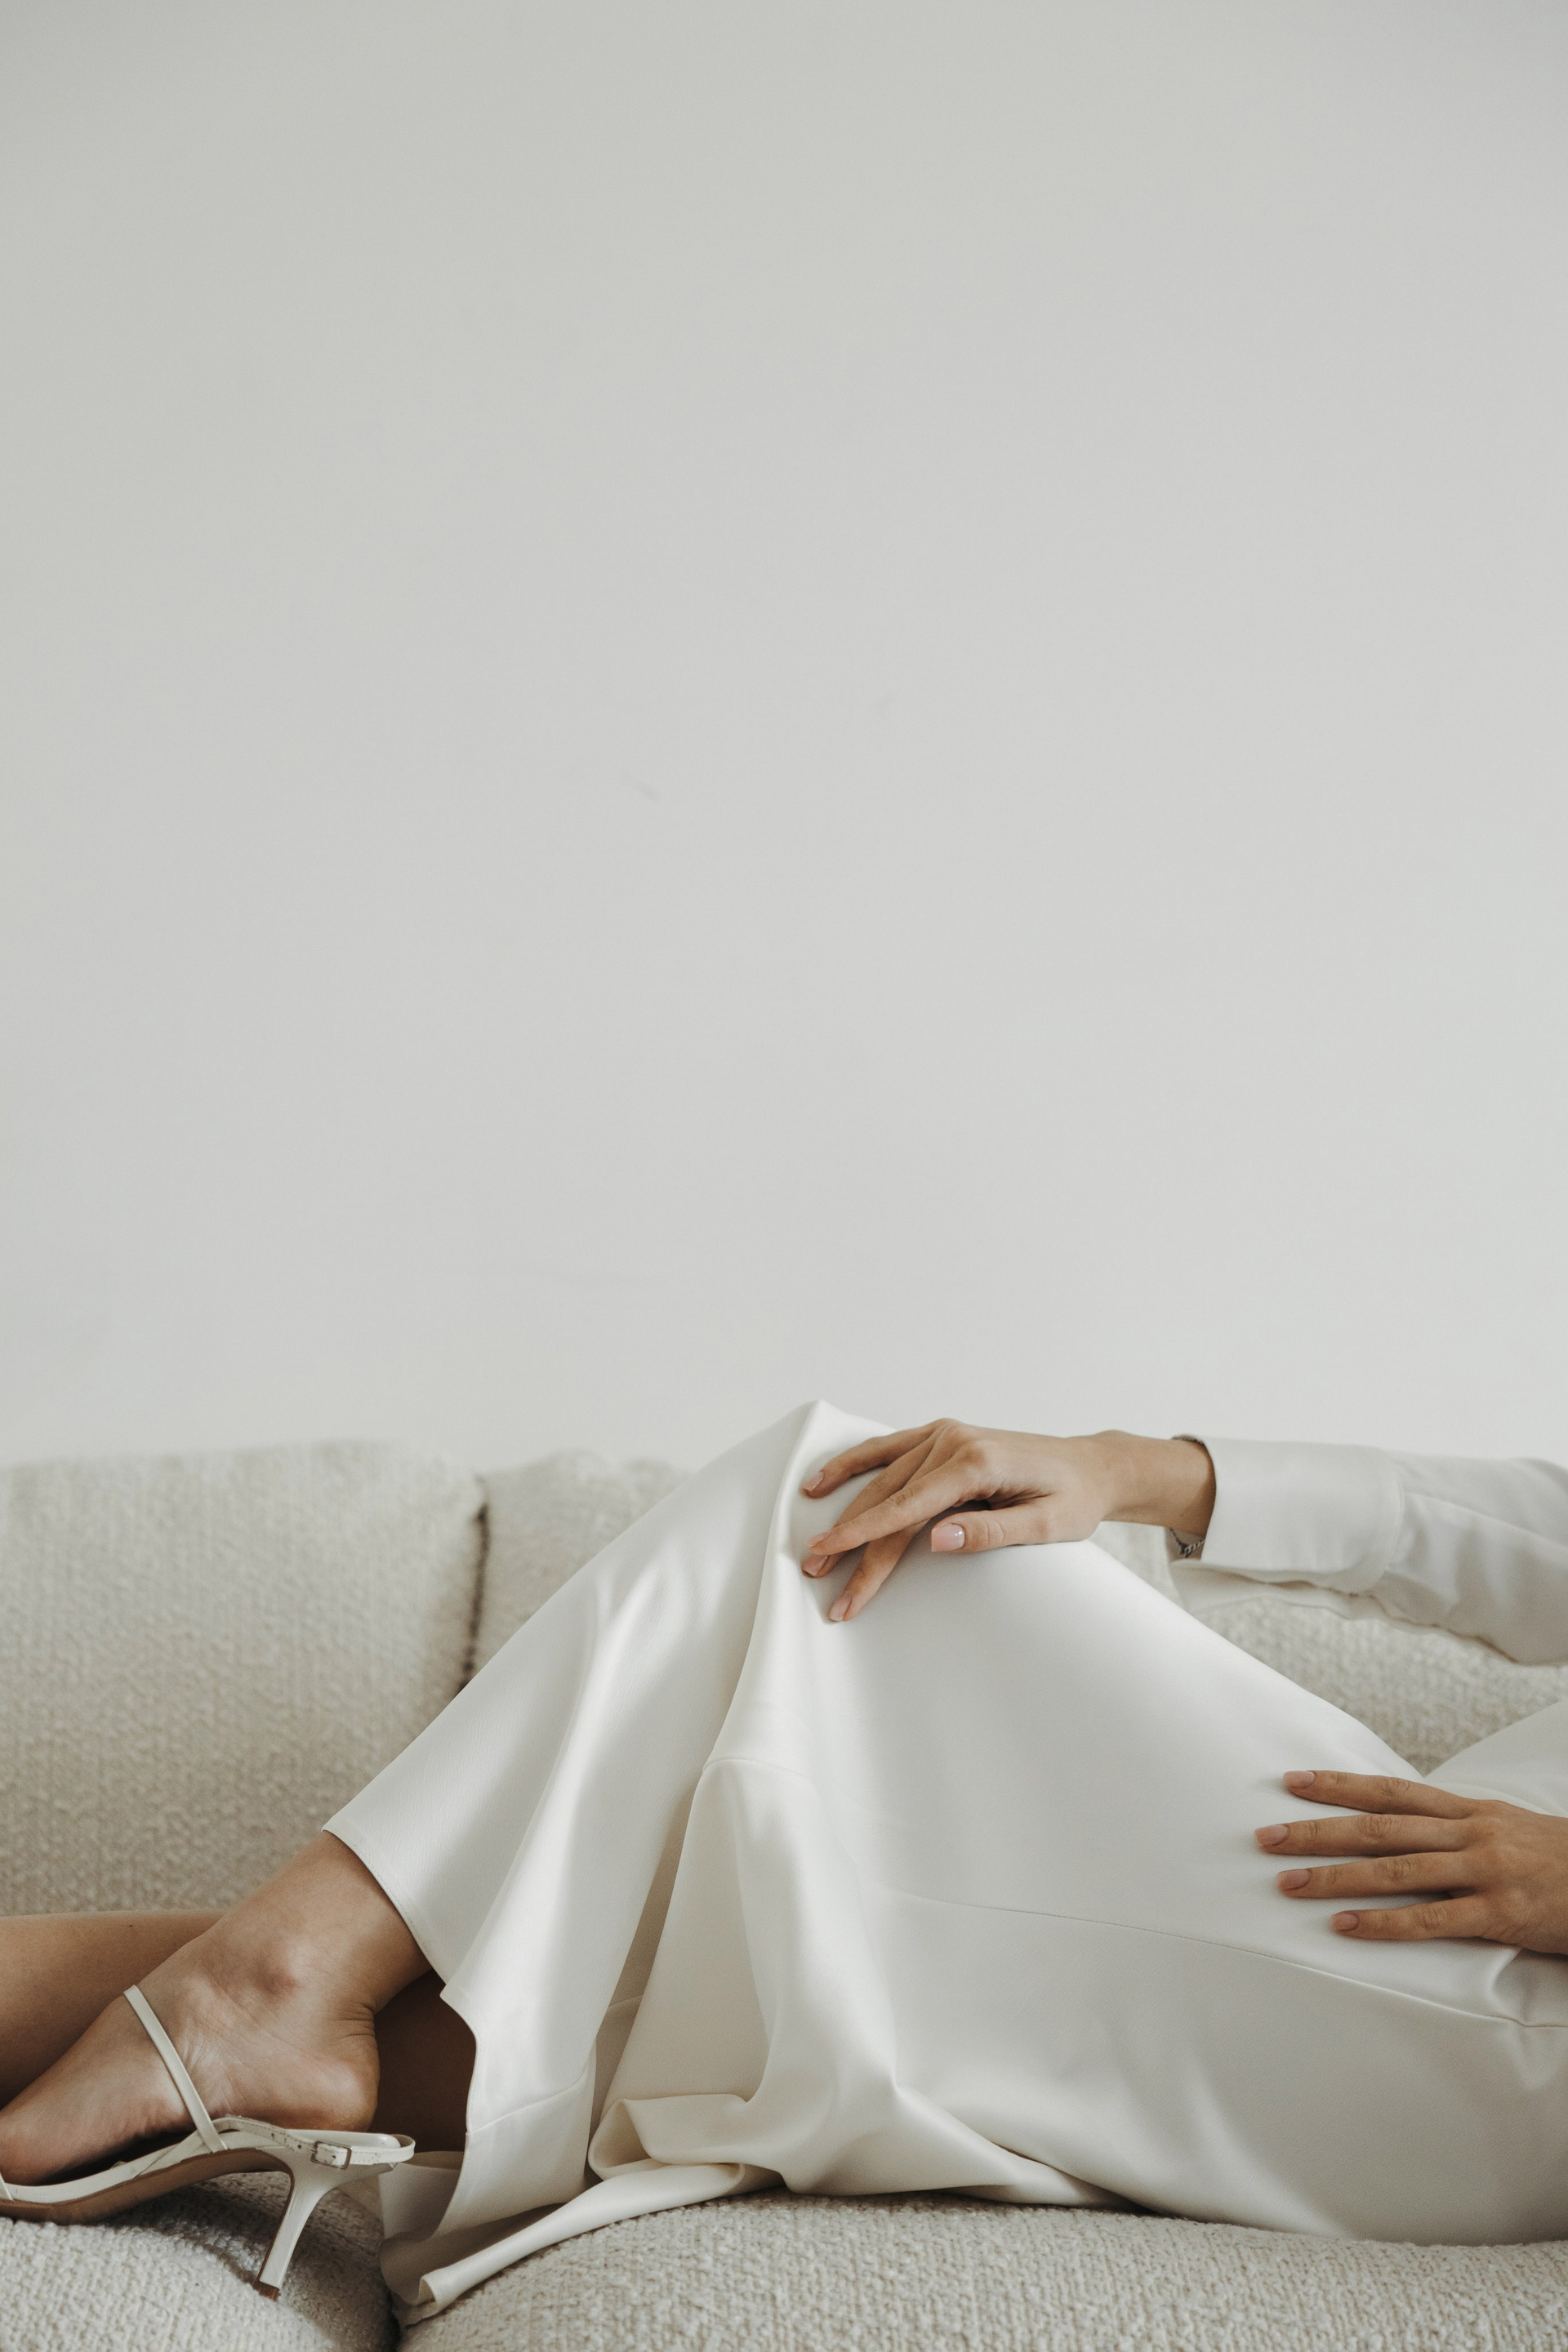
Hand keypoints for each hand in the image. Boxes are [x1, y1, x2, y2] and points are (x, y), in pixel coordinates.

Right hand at [798, 1418, 1213, 1622]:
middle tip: (818, 1578)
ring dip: (844, 1511)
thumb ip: (990, 1532)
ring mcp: (945, 1435)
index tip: (831, 1557)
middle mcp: (954, 1441)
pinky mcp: (942, 1436)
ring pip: (881, 1478)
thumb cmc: (1073, 1498)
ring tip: (814, 1546)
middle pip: (889, 1499)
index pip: (907, 1507)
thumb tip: (935, 1540)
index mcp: (978, 1463)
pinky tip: (821, 1480)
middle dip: (851, 1541)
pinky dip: (853, 1464)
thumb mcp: (1046, 1526)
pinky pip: (887, 1450)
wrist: (1092, 1465)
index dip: (864, 1536)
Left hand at [1256, 1770, 1567, 1954]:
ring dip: (1336, 1876)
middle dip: (1318, 1830)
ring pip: (1395, 1870)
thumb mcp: (1506, 1828)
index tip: (1292, 1782)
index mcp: (1469, 1811)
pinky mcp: (1498, 1912)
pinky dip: (1384, 1923)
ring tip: (1289, 1883)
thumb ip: (1456, 1827)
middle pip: (1379, 1827)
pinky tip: (1346, 1926)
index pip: (1390, 1791)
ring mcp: (1483, 1871)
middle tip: (1267, 1837)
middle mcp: (1469, 1833)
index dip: (1339, 1785)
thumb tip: (1405, 1826)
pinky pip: (1431, 1920)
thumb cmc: (1559, 1860)